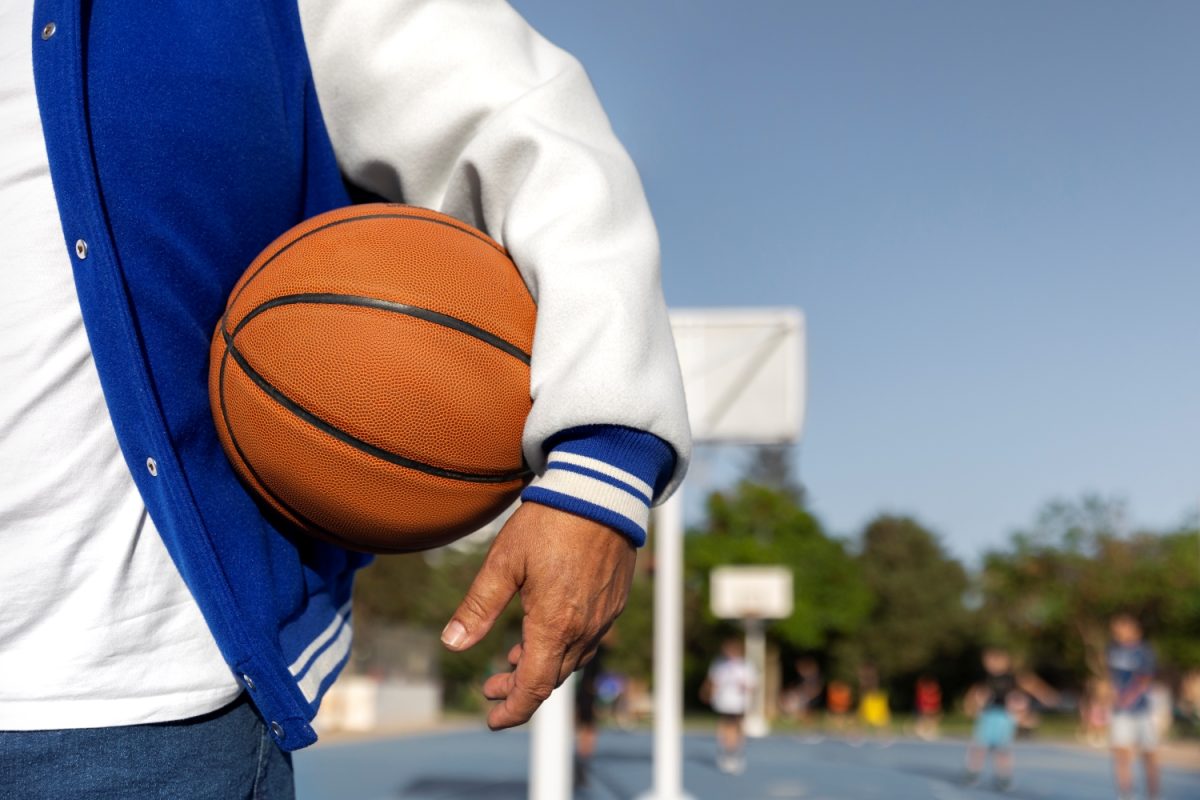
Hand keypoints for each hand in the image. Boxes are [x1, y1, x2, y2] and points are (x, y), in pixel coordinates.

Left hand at [440, 502, 636, 728]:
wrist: (602, 490)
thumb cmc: (550, 522)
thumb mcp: (503, 562)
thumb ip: (478, 607)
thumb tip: (451, 644)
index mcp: (555, 625)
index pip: (534, 687)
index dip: (512, 709)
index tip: (492, 718)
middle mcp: (585, 628)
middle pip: (553, 677)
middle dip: (520, 687)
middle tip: (491, 684)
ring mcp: (604, 615)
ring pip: (572, 658)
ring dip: (543, 666)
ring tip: (515, 658)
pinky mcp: (614, 600)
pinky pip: (589, 638)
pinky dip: (564, 646)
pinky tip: (547, 630)